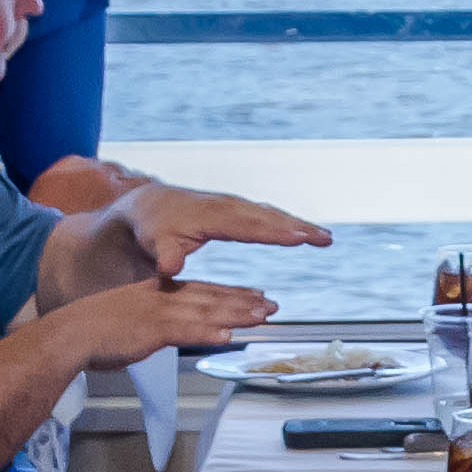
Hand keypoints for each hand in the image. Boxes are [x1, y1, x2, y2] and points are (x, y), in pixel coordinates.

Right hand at [83, 277, 273, 365]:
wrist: (69, 335)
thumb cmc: (94, 334)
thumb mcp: (129, 323)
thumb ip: (151, 326)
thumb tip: (163, 335)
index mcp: (156, 294)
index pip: (200, 291)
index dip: (230, 294)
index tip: (253, 296)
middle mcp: (161, 298)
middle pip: (210, 297)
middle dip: (244, 301)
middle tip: (272, 304)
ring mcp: (157, 312)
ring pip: (205, 311)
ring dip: (236, 313)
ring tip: (263, 315)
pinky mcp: (150, 330)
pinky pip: (184, 330)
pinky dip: (207, 331)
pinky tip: (227, 334)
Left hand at [136, 183, 331, 261]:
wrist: (147, 205)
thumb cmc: (151, 228)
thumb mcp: (154, 243)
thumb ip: (165, 254)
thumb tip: (169, 267)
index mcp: (209, 216)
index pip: (246, 225)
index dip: (272, 231)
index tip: (296, 236)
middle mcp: (225, 207)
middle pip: (266, 217)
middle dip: (296, 226)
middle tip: (323, 238)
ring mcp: (232, 206)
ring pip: (270, 214)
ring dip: (298, 224)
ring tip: (324, 237)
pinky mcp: (235, 209)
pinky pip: (265, 215)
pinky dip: (286, 222)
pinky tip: (303, 231)